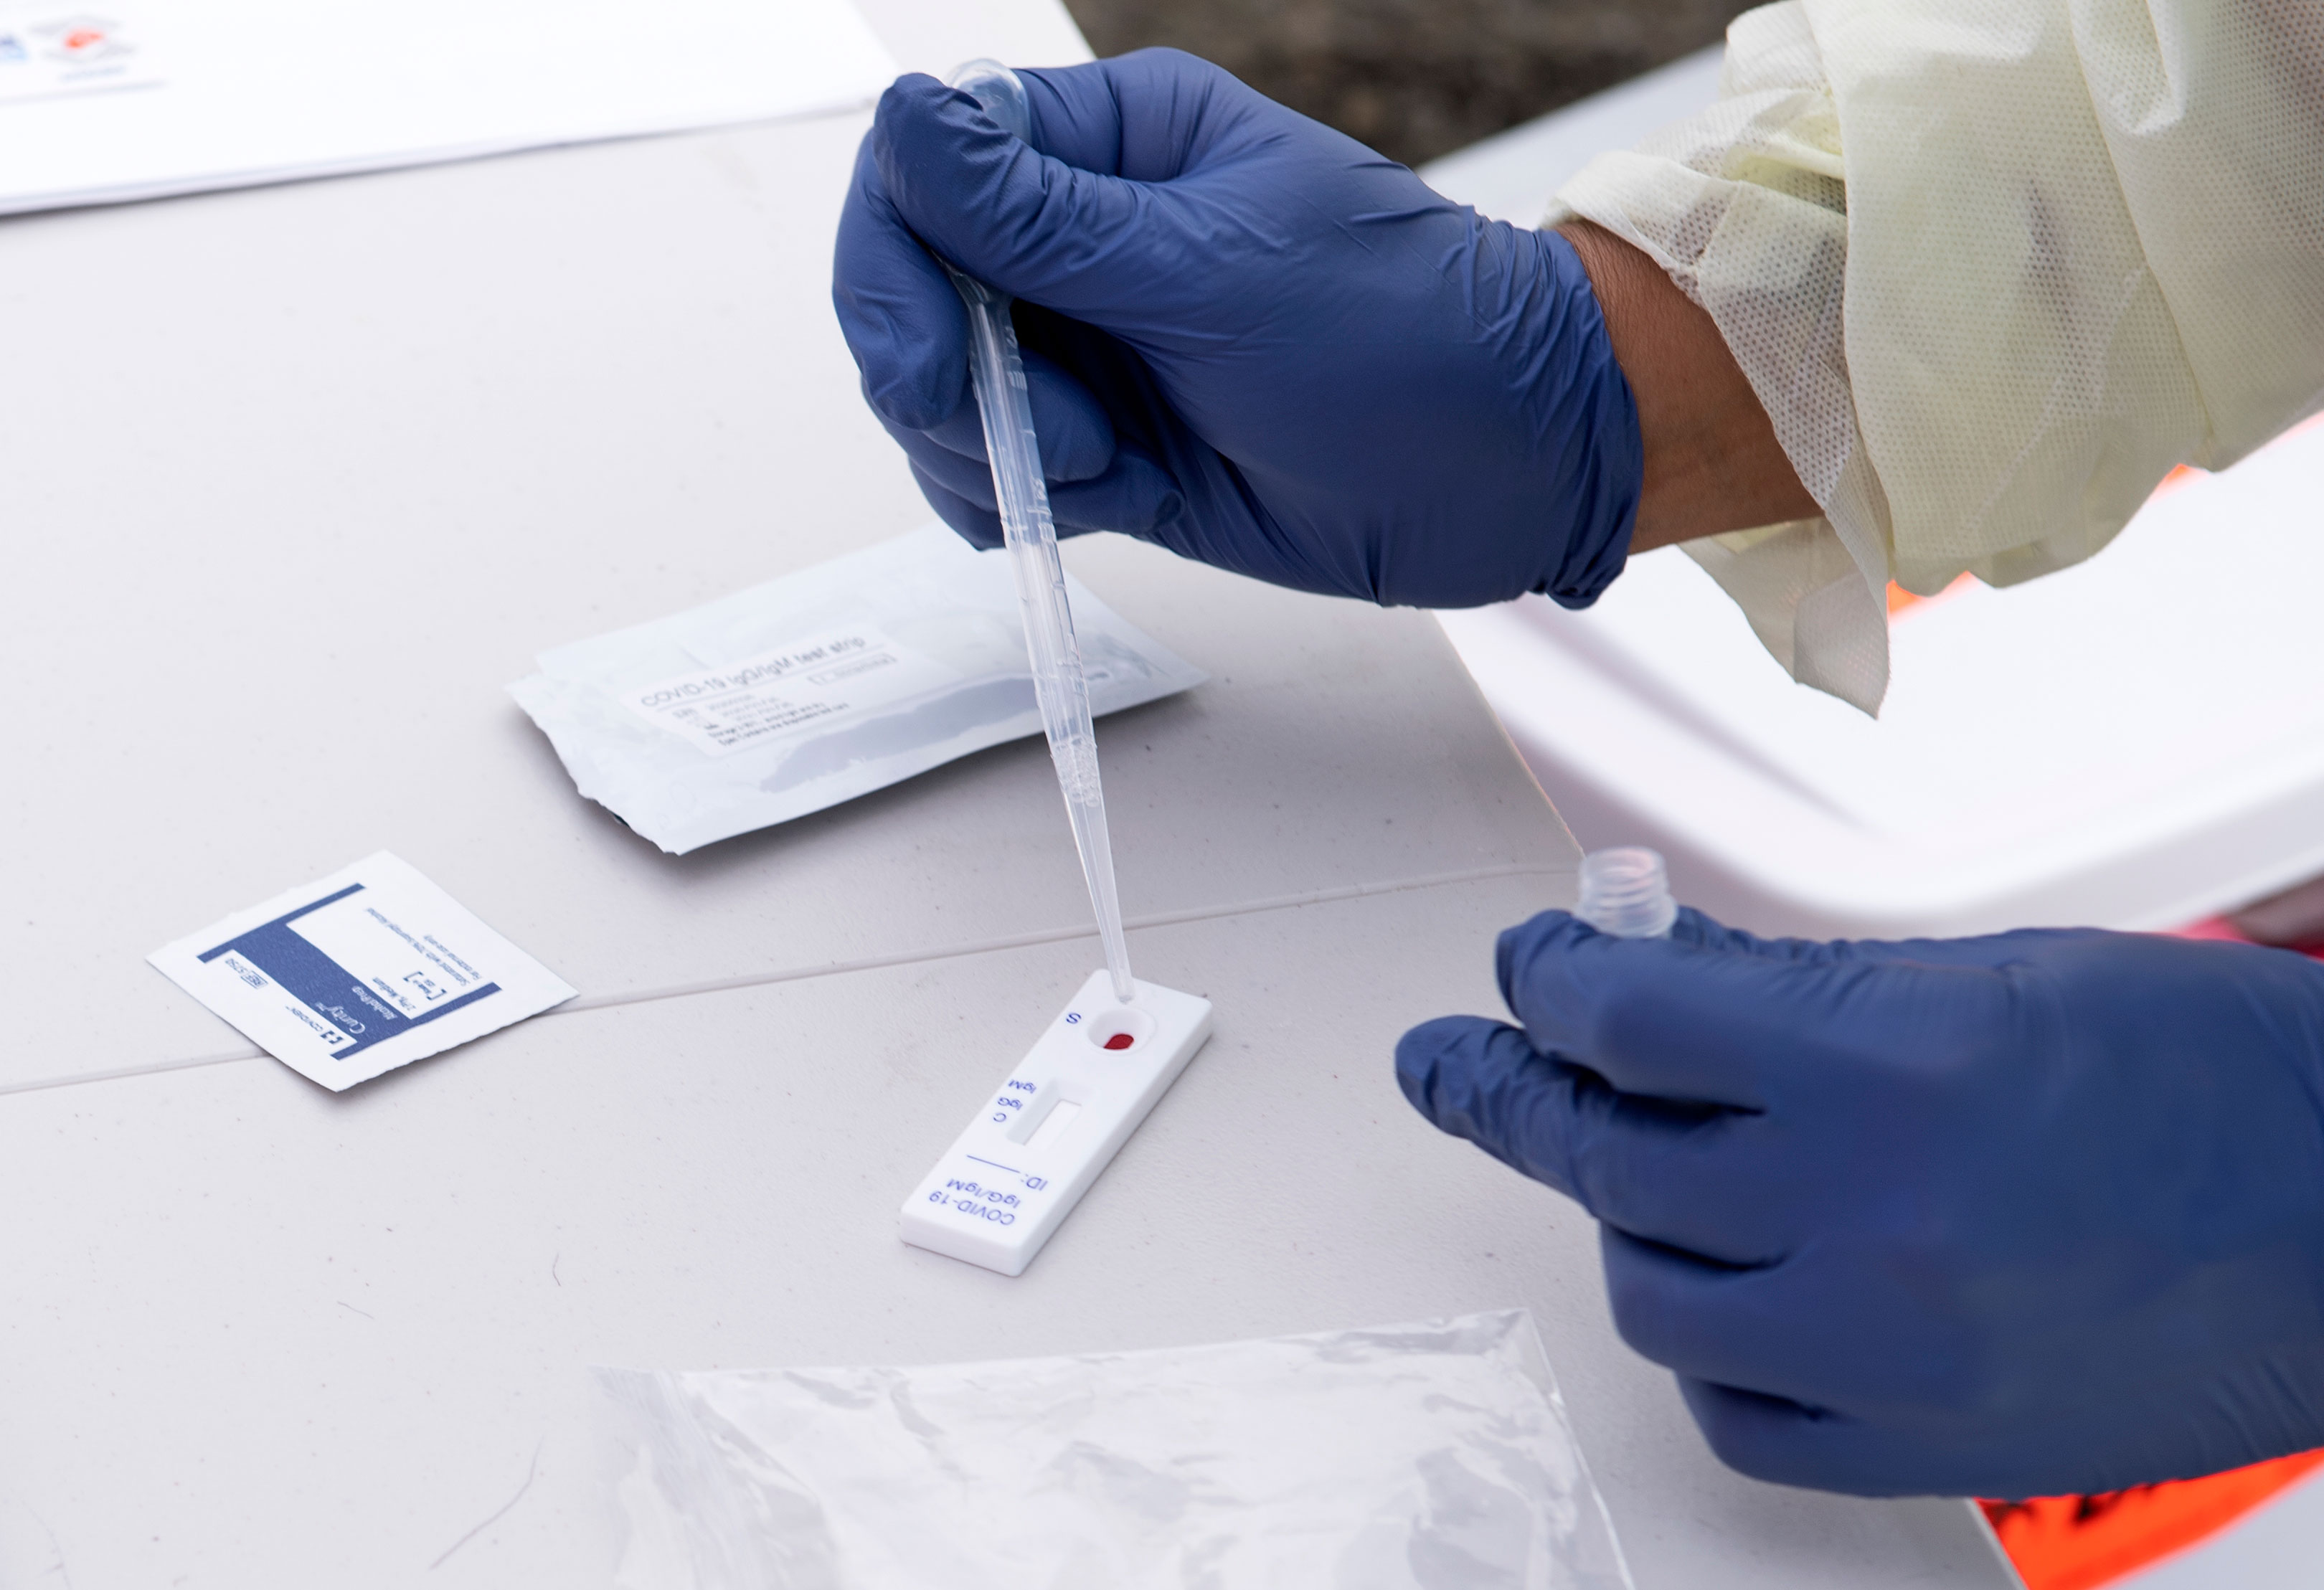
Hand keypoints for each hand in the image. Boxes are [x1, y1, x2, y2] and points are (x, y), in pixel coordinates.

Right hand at [831, 49, 1642, 608]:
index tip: (927, 351)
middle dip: (935, 372)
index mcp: (1114, 144)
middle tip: (1026, 436)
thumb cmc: (1401, 339)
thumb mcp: (1213, 271)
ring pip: (940, 392)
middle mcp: (1085, 239)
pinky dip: (1014, 500)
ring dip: (987, 449)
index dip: (894, 257)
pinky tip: (1100, 497)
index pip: (928, 167)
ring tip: (1103, 464)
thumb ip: (1042, 218)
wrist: (1510, 469)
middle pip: (913, 287)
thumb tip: (902, 118)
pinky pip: (993, 472)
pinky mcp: (1106, 444)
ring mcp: (1091, 347)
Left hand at [1396, 909, 2323, 1498]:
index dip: (1548, 980)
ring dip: (1614, 1219)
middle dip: (1507, 1090)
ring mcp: (1890, 1346)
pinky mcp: (1926, 1444)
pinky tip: (1712, 1294)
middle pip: (1604, 1153)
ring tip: (1623, 1173)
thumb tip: (1654, 980)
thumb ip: (1795, 992)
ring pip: (1647, 1291)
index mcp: (1885, 1065)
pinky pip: (1735, 1415)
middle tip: (1454, 1063)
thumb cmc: (2206, 1075)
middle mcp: (1868, 1214)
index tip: (1526, 966)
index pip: (1626, 1018)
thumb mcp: (1984, 977)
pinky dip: (1700, 1350)